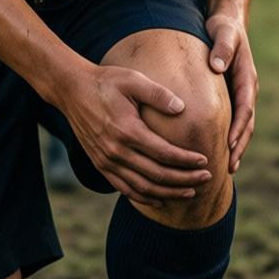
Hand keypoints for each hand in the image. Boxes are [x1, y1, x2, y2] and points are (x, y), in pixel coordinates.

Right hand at [59, 64, 211, 203]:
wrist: (72, 90)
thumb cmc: (106, 82)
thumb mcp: (132, 79)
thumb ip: (158, 94)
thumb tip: (182, 108)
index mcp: (128, 130)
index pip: (165, 154)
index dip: (187, 161)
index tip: (205, 160)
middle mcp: (116, 151)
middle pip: (157, 175)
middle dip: (185, 180)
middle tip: (206, 178)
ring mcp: (107, 161)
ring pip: (143, 187)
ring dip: (168, 193)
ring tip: (190, 193)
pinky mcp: (100, 164)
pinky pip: (124, 188)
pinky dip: (144, 197)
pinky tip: (160, 199)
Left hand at [205, 13, 257, 171]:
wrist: (227, 23)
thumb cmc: (224, 29)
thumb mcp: (223, 34)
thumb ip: (222, 49)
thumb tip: (216, 66)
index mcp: (246, 78)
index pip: (245, 108)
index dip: (238, 128)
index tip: (230, 146)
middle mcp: (247, 89)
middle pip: (247, 123)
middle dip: (239, 145)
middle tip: (230, 167)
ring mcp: (241, 94)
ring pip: (242, 125)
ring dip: (237, 146)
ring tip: (228, 168)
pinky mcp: (232, 95)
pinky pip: (233, 119)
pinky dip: (230, 136)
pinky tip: (220, 151)